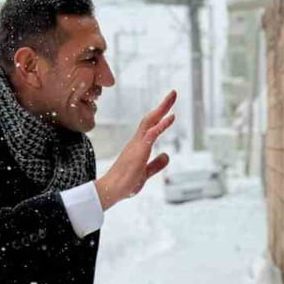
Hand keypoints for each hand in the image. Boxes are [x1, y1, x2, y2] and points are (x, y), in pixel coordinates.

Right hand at [96, 90, 177, 209]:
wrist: (111, 191)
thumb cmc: (124, 183)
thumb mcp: (145, 173)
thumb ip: (156, 165)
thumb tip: (166, 155)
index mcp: (138, 146)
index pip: (150, 126)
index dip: (160, 116)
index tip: (170, 108)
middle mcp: (137, 142)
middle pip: (151, 118)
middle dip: (162, 106)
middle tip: (173, 93)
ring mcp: (137, 145)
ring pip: (151, 121)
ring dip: (162, 108)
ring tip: (173, 96)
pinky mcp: (139, 151)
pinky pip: (152, 135)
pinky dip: (162, 125)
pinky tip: (171, 117)